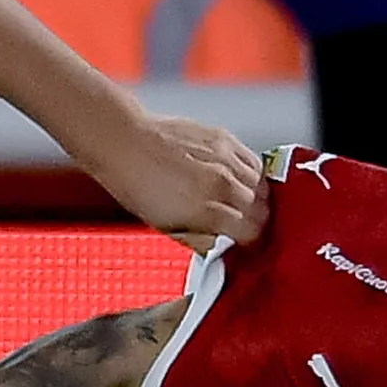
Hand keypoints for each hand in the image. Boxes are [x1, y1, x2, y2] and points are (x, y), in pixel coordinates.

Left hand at [84, 112, 266, 248]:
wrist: (124, 143)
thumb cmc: (135, 184)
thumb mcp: (166, 226)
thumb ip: (200, 239)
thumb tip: (220, 247)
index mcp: (207, 209)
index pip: (252, 231)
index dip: (252, 241)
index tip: (248, 243)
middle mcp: (221, 182)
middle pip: (262, 208)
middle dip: (258, 221)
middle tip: (249, 226)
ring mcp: (225, 158)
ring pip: (262, 185)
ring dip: (258, 198)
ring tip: (246, 204)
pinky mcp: (224, 139)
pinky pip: (253, 161)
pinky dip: (252, 174)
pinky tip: (241, 181)